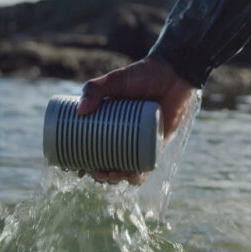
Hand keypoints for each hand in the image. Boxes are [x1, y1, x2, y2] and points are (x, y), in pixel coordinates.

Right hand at [76, 54, 196, 184]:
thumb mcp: (114, 81)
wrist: (172, 73)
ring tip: (112, 174)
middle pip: (107, 162)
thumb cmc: (142, 75)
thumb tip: (81, 112)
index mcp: (109, 123)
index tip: (77, 168)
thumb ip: (94, 89)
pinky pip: (147, 165)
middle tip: (96, 171)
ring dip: (117, 178)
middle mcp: (123, 135)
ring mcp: (140, 140)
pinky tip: (131, 177)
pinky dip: (138, 175)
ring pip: (126, 168)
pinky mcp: (157, 143)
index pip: (92, 147)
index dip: (84, 162)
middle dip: (100, 174)